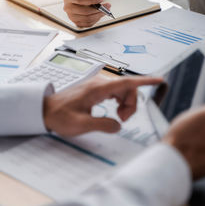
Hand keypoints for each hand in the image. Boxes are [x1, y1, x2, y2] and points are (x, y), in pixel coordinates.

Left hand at [43, 76, 162, 136]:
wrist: (45, 111)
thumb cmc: (60, 116)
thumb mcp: (81, 125)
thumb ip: (103, 125)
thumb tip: (118, 125)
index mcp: (98, 89)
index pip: (126, 82)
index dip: (144, 81)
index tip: (159, 80)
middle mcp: (100, 83)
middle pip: (127, 88)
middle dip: (131, 104)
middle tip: (123, 120)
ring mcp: (97, 85)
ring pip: (122, 91)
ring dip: (126, 104)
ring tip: (118, 118)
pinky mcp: (95, 89)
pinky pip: (115, 92)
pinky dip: (120, 102)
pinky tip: (115, 111)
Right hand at [62, 0, 110, 26]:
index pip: (79, 0)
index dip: (91, 0)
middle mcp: (68, 8)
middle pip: (84, 12)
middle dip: (98, 9)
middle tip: (108, 5)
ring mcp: (72, 16)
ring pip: (87, 19)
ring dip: (98, 15)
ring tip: (106, 9)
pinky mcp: (77, 22)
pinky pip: (88, 24)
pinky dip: (96, 19)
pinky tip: (100, 14)